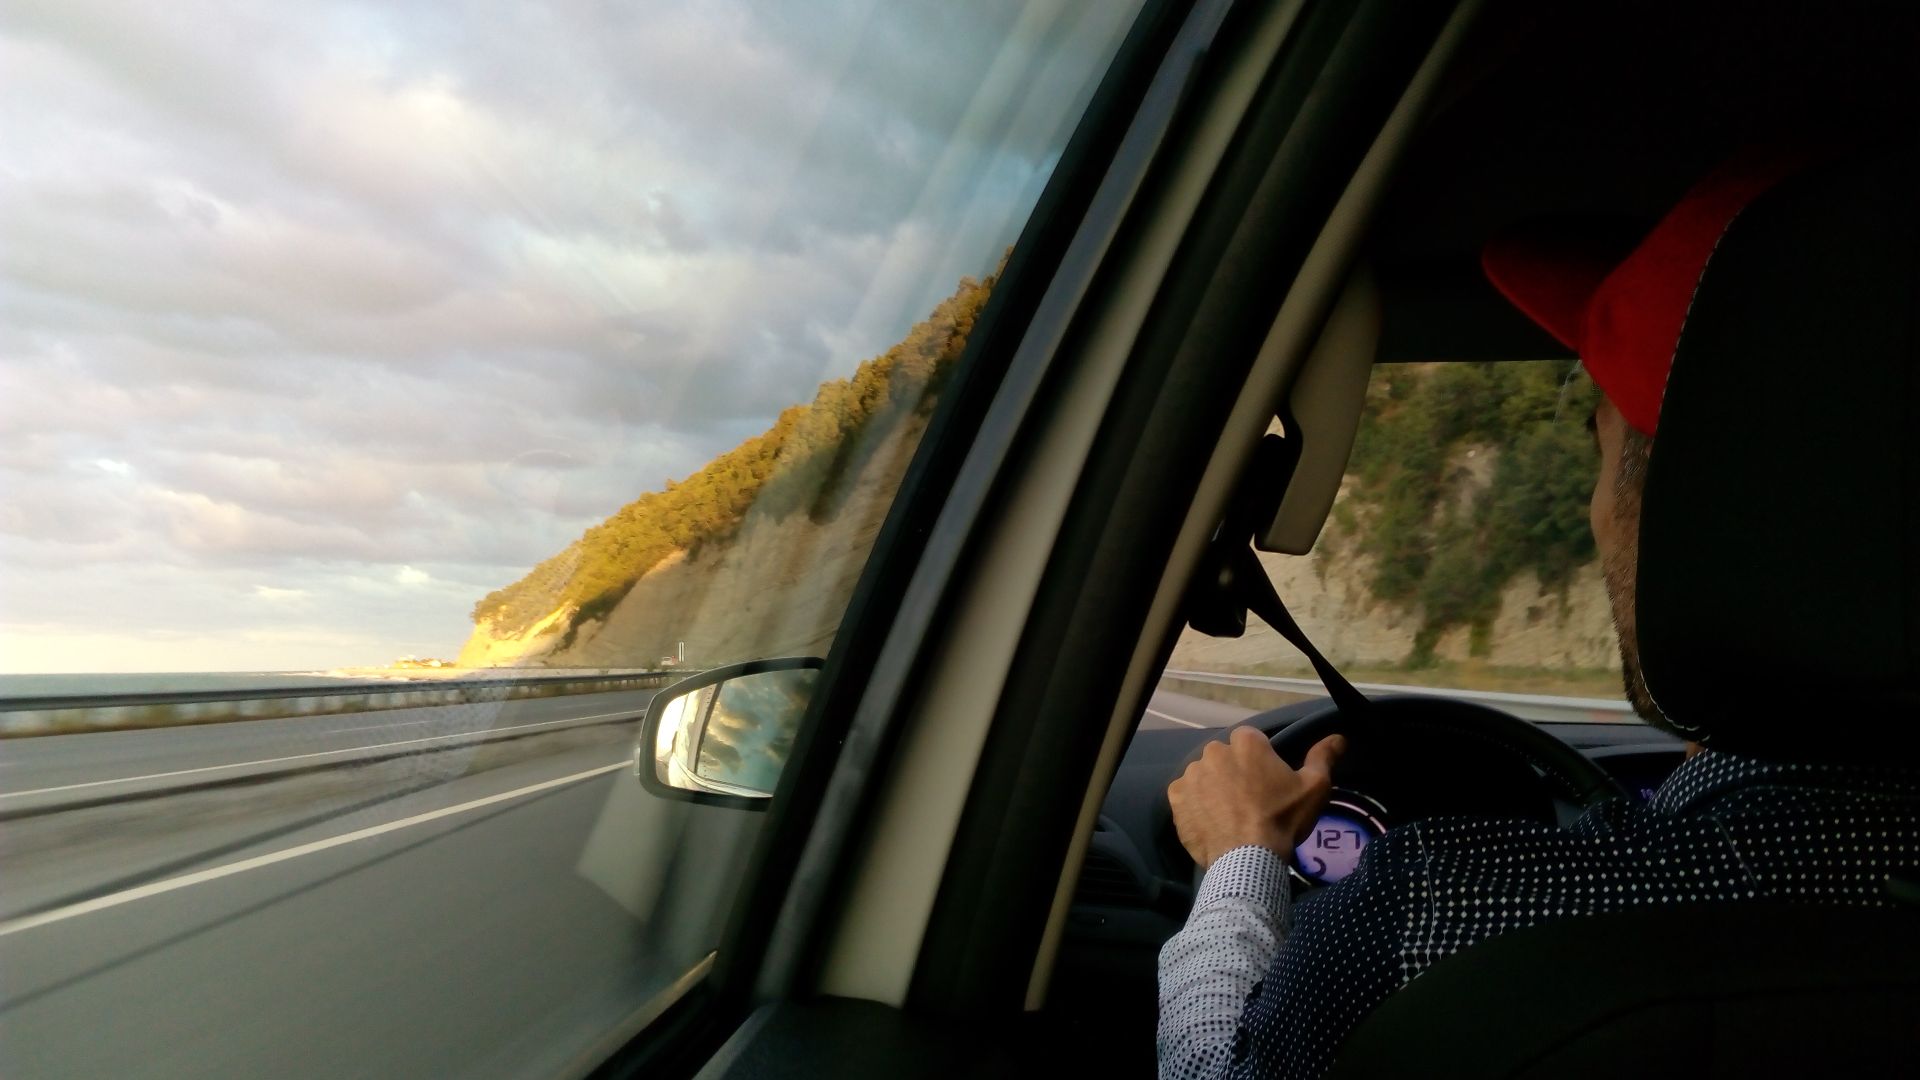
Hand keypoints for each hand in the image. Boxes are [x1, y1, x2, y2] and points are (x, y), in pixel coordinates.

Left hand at [1168, 726, 1346, 868]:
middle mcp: (1214, 751)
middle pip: (1225, 757)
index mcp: (1246, 742)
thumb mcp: (1314, 788)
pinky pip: (1186, 795)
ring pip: (1205, 775)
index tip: (1266, 782)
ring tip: (1229, 815)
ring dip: (1213, 788)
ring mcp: (1192, 773)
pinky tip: (1211, 822)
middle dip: (1234, 773)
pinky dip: (1196, 805)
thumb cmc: (1283, 819)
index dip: (1259, 761)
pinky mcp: (1176, 797)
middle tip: (1249, 800)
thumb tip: (1338, 737)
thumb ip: (1323, 757)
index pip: (1251, 741)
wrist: (1247, 858)